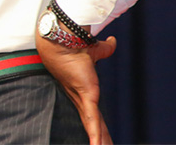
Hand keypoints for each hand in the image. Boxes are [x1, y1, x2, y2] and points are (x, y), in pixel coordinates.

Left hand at [36, 30, 117, 144]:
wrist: (64, 40)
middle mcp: (82, 100)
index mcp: (84, 94)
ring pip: (94, 128)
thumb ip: (104, 49)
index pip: (94, 117)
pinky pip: (93, 120)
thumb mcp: (95, 51)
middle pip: (95, 127)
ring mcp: (83, 99)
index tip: (103, 141)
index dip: (99, 130)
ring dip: (100, 141)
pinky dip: (95, 135)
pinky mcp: (86, 95)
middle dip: (101, 140)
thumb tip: (111, 41)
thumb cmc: (74, 45)